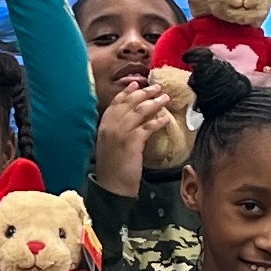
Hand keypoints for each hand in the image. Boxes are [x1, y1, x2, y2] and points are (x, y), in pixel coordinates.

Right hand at [92, 74, 181, 193]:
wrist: (111, 187)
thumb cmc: (112, 168)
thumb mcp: (109, 145)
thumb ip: (115, 131)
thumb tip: (129, 120)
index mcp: (104, 126)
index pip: (116, 103)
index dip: (127, 92)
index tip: (137, 83)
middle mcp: (111, 126)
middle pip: (129, 103)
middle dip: (144, 92)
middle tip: (157, 87)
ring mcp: (121, 133)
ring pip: (139, 111)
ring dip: (154, 102)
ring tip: (165, 98)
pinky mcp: (132, 142)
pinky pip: (148, 126)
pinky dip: (158, 121)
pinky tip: (165, 119)